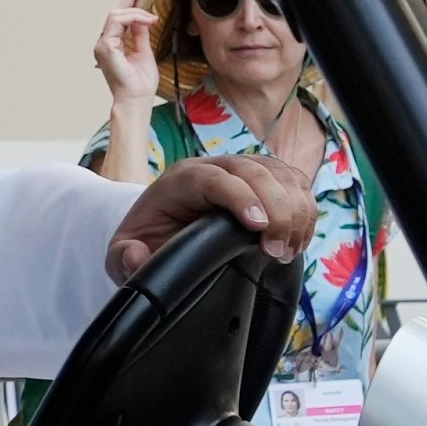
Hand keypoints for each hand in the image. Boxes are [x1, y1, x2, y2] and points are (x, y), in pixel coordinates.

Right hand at [95, 0, 162, 103]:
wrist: (137, 98)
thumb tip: (144, 20)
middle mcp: (104, 43)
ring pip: (115, 15)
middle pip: (116, 13)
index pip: (118, 17)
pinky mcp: (106, 48)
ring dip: (136, 12)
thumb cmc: (140, 82)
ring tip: (151, 17)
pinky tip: (147, 21)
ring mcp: (103, 45)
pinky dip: (133, 18)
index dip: (129, 0)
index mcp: (112, 45)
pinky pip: (117, 23)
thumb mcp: (145, 52)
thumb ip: (141, 35)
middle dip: (132, 0)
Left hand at [107, 154, 315, 278]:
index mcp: (180, 179)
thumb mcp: (121, 253)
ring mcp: (244, 169)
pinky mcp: (267, 178)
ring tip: (289, 249)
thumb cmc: (147, 238)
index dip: (240, 197)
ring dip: (295, 211)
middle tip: (278, 251)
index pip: (213, 178)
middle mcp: (214, 166)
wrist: (162, 227)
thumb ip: (122, 258)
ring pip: (282, 175)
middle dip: (276, 210)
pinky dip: (305, 208)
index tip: (257, 226)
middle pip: (256, 171)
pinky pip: (296, 183)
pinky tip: (299, 237)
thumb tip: (136, 255)